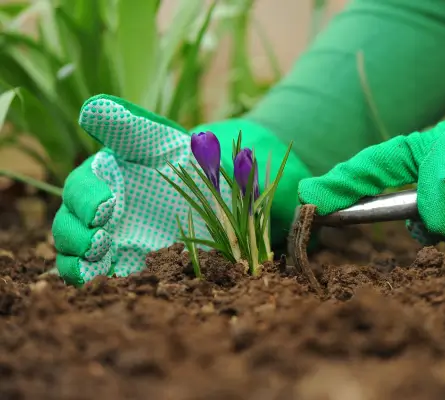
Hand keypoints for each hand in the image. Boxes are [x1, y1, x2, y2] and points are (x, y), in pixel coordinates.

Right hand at [51, 94, 234, 285]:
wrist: (218, 190)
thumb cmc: (183, 156)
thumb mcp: (160, 139)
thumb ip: (128, 126)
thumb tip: (92, 107)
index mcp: (101, 180)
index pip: (79, 190)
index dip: (85, 199)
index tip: (105, 206)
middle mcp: (99, 213)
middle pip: (68, 228)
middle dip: (76, 237)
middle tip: (100, 241)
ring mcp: (113, 241)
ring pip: (79, 259)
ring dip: (81, 265)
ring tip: (98, 266)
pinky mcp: (132, 264)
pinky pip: (110, 279)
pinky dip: (106, 284)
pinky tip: (120, 285)